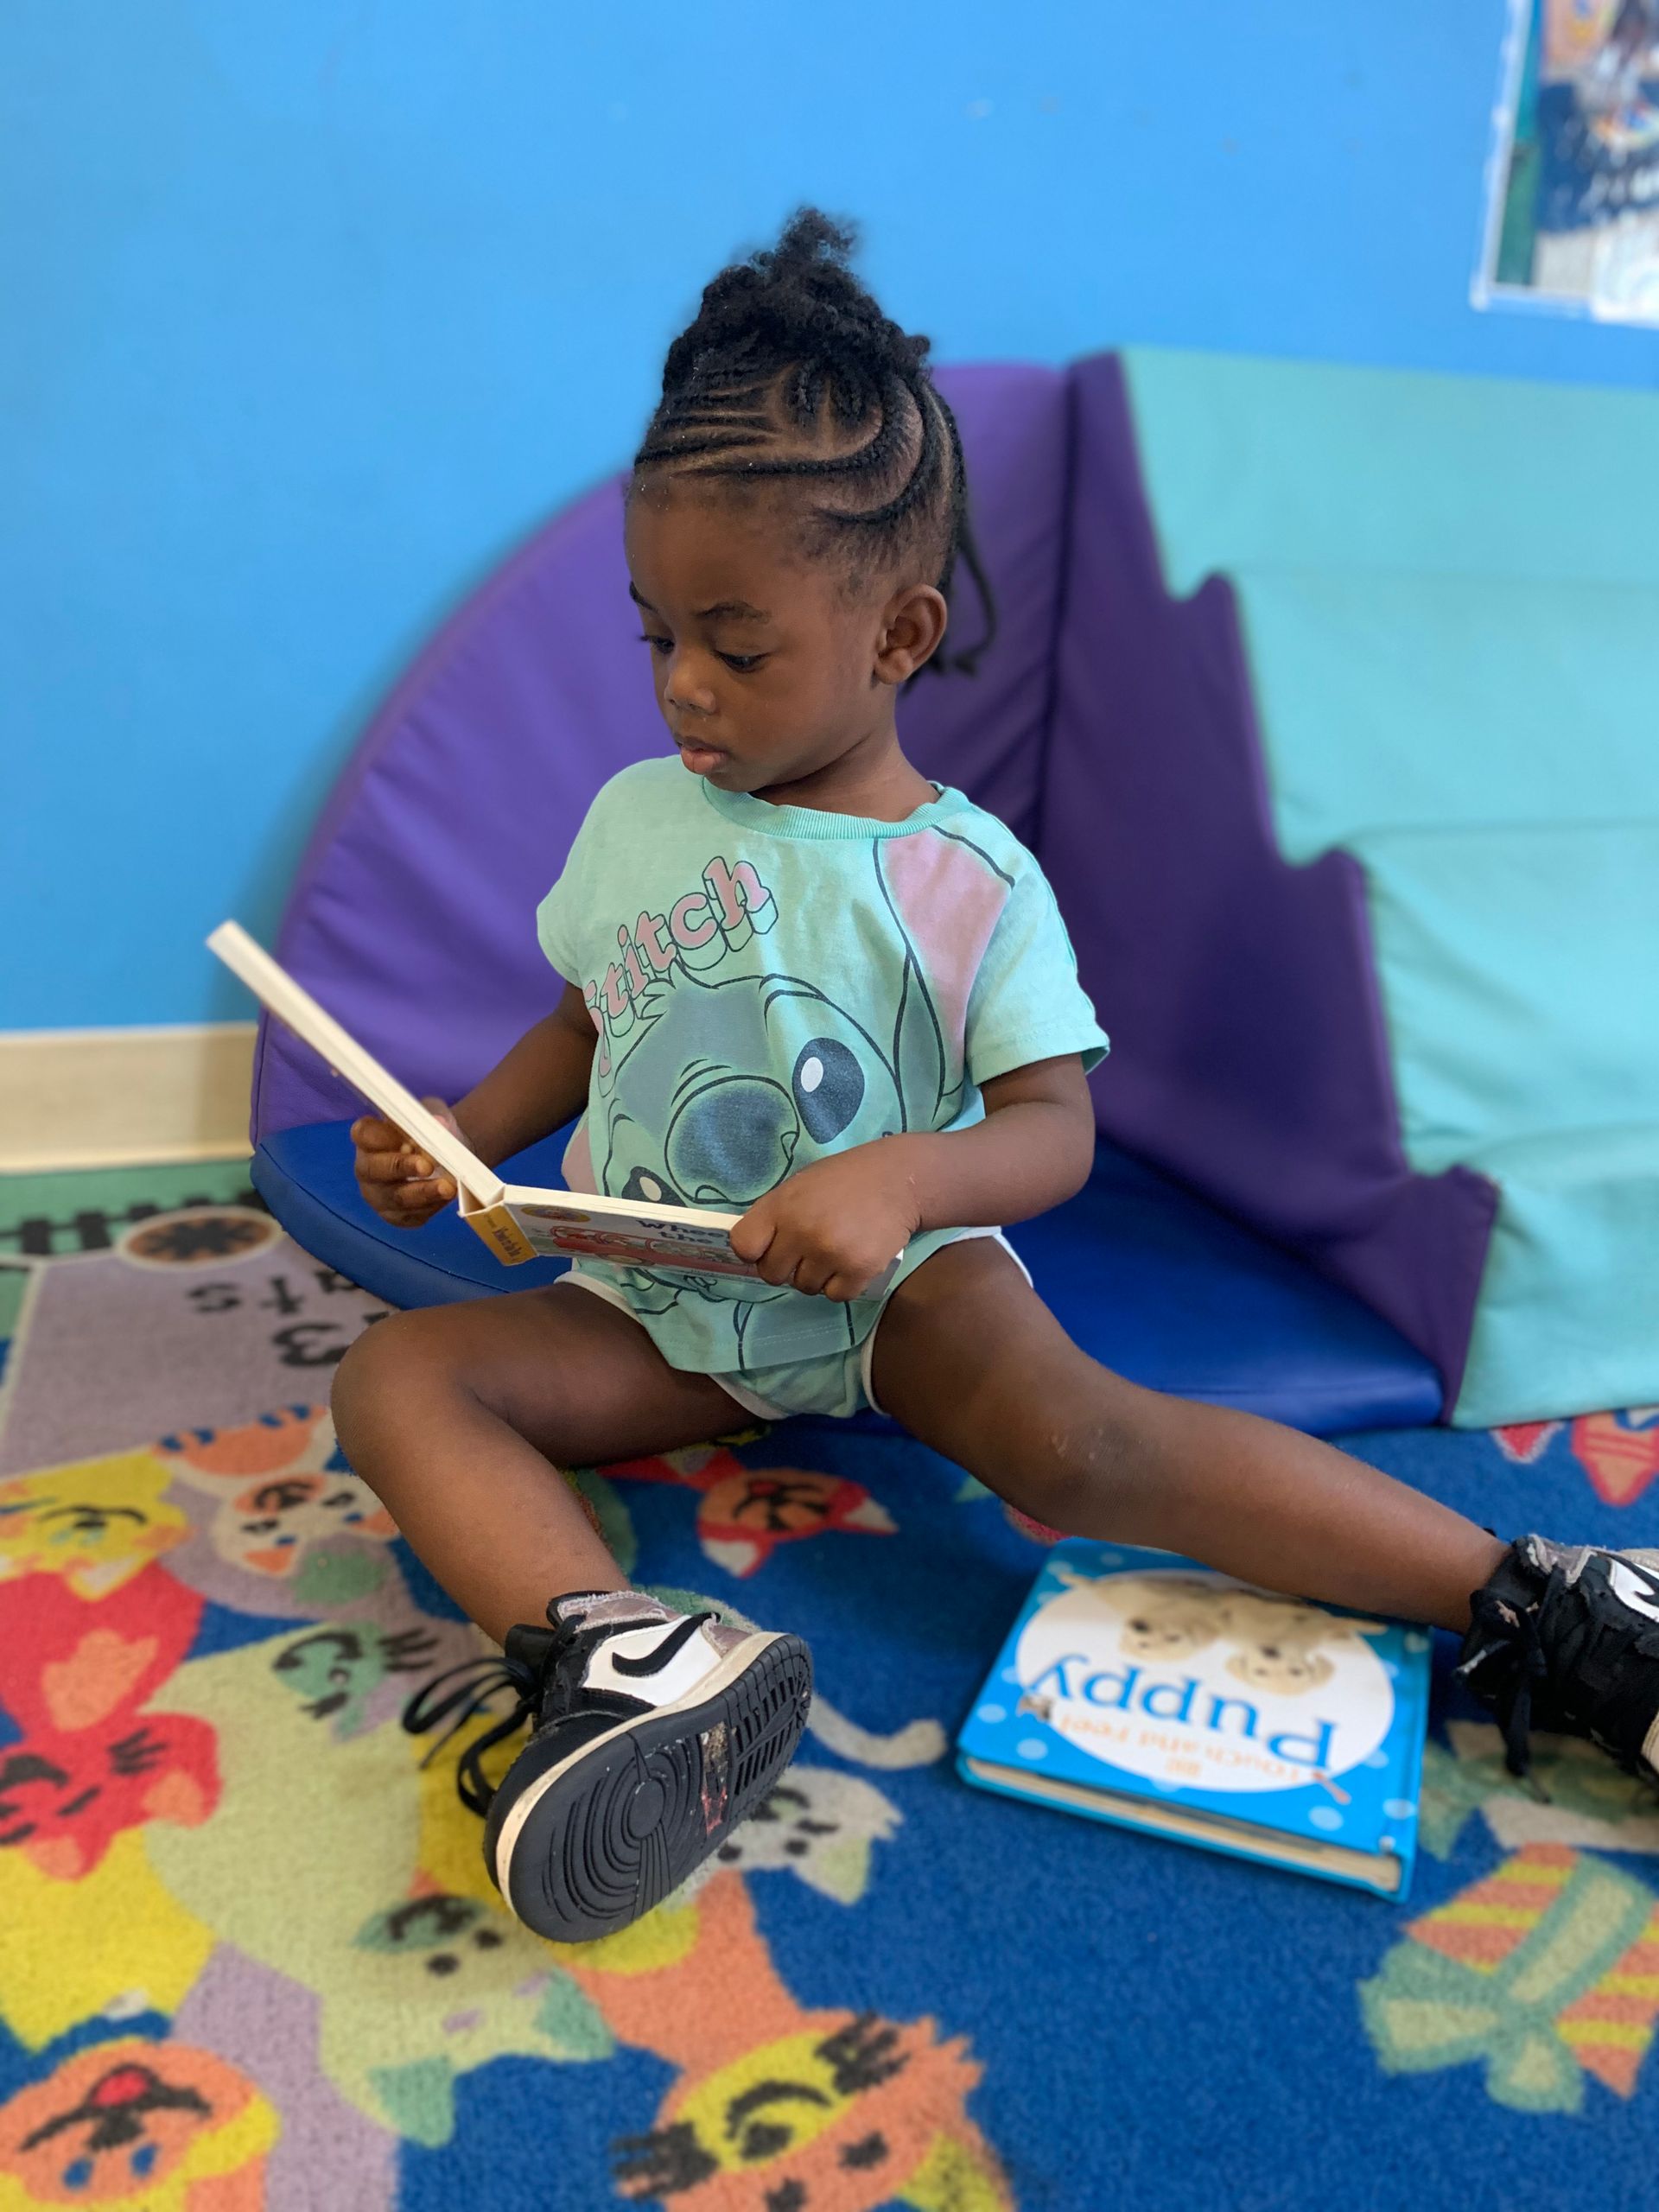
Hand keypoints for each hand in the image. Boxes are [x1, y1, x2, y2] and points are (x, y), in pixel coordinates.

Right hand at [351, 1100, 462, 1229]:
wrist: (444, 1160)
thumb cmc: (428, 1133)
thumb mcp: (431, 1116)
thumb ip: (434, 1115)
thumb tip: (440, 1123)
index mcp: (369, 1137)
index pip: (363, 1133)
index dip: (381, 1137)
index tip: (406, 1140)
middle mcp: (366, 1168)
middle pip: (374, 1169)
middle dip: (401, 1167)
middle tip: (427, 1166)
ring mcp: (378, 1195)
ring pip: (395, 1198)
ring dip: (423, 1192)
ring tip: (447, 1188)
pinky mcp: (394, 1216)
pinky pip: (411, 1215)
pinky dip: (431, 1207)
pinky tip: (446, 1198)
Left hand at [729, 1143, 921, 1300]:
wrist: (898, 1179)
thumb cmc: (844, 1180)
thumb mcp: (800, 1186)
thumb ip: (776, 1215)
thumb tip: (754, 1251)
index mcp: (781, 1206)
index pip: (744, 1246)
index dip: (755, 1251)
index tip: (769, 1247)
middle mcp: (802, 1231)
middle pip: (772, 1274)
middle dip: (787, 1266)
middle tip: (808, 1250)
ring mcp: (830, 1253)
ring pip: (805, 1288)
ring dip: (817, 1276)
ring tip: (835, 1251)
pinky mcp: (858, 1270)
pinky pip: (835, 1296)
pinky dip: (842, 1284)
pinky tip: (851, 1261)